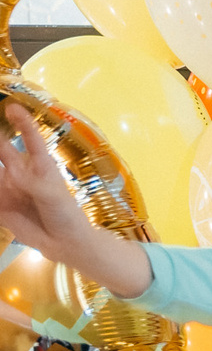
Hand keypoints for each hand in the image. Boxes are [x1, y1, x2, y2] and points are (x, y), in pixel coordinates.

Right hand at [0, 106, 92, 258]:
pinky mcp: (0, 205)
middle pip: (1, 152)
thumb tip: (12, 173)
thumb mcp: (52, 196)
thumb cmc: (66, 214)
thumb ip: (32, 184)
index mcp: (40, 166)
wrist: (64, 243)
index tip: (12, 108)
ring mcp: (8, 189)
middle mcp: (20, 174)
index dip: (22, 123)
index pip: (30, 139)